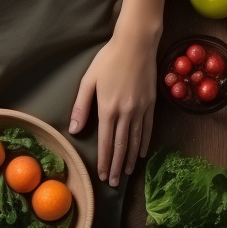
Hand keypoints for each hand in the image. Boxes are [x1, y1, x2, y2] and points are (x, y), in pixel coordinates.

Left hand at [68, 30, 157, 186]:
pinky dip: (144, 143)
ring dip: (130, 159)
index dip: (104, 160)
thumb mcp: (89, 79)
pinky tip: (141, 153)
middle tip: (115, 183)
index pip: (106, 141)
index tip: (103, 175)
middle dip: (117, 166)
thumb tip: (74, 129)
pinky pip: (148, 129)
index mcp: (108, 108)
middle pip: (121, 146)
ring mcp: (140, 109)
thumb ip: (81, 106)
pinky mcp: (151, 104)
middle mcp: (126, 113)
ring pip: (135, 141)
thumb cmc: (109, 59)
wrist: (136, 44)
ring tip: (127, 173)